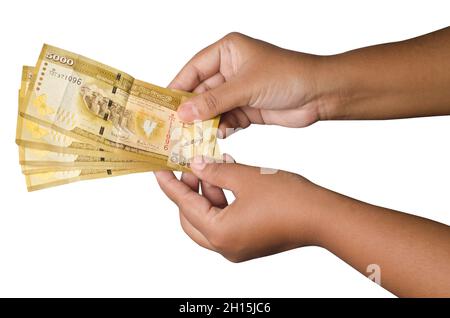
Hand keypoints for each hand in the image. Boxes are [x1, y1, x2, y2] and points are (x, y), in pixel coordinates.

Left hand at [154, 158, 325, 261]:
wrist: (322, 216)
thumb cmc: (287, 199)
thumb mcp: (244, 177)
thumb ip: (215, 170)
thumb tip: (196, 164)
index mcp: (219, 233)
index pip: (184, 205)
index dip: (170, 184)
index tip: (158, 169)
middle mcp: (225, 246)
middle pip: (191, 218)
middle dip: (189, 190)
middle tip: (191, 166)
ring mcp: (238, 247)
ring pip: (209, 219)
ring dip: (208, 193)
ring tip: (214, 165)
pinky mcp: (249, 242)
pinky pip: (225, 221)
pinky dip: (223, 200)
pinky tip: (230, 176)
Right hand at [170, 32, 328, 136]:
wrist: (319, 94)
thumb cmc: (288, 76)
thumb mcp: (245, 86)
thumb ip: (214, 101)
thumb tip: (183, 113)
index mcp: (228, 51)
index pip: (194, 69)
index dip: (178, 87)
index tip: (163, 105)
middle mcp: (230, 70)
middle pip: (201, 91)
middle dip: (191, 110)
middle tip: (175, 127)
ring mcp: (238, 91)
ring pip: (213, 109)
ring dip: (206, 122)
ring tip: (195, 136)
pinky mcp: (247, 108)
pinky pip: (226, 119)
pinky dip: (222, 128)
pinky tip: (220, 135)